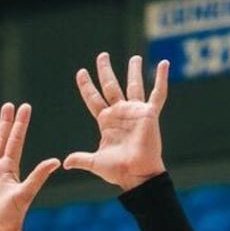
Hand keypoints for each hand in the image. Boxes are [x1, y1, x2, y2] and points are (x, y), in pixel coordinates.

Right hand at [0, 101, 59, 230]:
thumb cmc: (10, 218)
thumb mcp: (25, 194)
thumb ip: (38, 177)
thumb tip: (56, 161)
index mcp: (9, 170)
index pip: (15, 141)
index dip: (20, 124)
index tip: (24, 106)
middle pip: (1, 142)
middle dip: (4, 124)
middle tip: (8, 105)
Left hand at [65, 52, 168, 190]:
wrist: (137, 175)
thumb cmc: (118, 170)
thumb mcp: (95, 162)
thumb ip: (80, 158)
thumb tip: (64, 163)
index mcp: (106, 121)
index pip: (93, 98)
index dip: (86, 86)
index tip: (81, 72)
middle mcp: (120, 113)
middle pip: (111, 86)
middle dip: (106, 71)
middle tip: (102, 55)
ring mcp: (135, 112)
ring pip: (134, 86)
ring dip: (134, 71)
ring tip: (135, 57)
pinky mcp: (150, 114)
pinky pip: (158, 93)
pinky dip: (162, 78)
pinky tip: (164, 63)